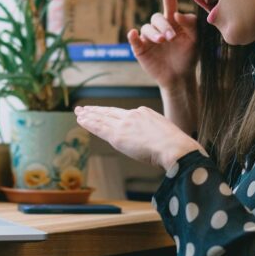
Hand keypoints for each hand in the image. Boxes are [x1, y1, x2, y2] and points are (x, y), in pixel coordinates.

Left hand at [74, 105, 201, 170]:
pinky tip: (81, 120)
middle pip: (110, 112)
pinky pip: (99, 128)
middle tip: (84, 108)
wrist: (174, 147)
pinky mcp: (118, 136)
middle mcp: (132, 115)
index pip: (123, 113)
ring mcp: (124, 124)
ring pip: (102, 118)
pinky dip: (89, 123)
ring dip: (89, 116)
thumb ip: (156, 135)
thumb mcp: (166, 133)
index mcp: (145, 113)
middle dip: (96, 110)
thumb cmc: (176, 146)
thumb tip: (156, 144)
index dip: (111, 113)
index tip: (104, 112)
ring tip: (79, 113)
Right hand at [128, 0, 197, 88]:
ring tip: (162, 41)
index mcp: (173, 22)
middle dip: (164, 26)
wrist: (180, 77)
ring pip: (147, 28)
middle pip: (157, 18)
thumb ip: (191, 24)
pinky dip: (133, 36)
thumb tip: (176, 14)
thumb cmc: (188, 56)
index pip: (169, 2)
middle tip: (171, 37)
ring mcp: (149, 38)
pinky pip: (134, 39)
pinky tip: (134, 34)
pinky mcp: (140, 49)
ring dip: (154, 32)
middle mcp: (159, 27)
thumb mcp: (195, 39)